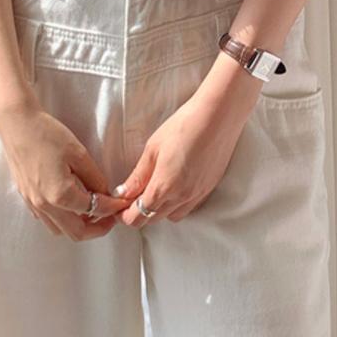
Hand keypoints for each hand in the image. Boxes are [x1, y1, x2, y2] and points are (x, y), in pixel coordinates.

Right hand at [0, 91, 119, 241]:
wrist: (16, 123)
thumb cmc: (46, 133)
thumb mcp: (78, 153)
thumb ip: (94, 177)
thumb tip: (104, 193)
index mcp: (60, 195)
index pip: (94, 210)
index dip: (112, 208)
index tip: (122, 204)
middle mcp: (45, 205)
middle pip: (76, 233)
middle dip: (97, 228)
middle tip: (110, 217)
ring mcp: (33, 203)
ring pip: (60, 230)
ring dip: (78, 226)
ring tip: (91, 211)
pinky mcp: (26, 197)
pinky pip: (47, 220)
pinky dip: (62, 219)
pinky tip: (70, 204)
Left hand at [117, 66, 251, 226]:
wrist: (218, 117)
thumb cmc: (184, 126)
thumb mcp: (153, 148)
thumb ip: (138, 176)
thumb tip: (122, 193)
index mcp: (164, 187)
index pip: (139, 216)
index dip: (124, 216)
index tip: (118, 208)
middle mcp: (181, 197)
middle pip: (154, 219)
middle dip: (139, 212)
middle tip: (131, 197)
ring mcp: (197, 195)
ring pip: (172, 216)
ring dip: (160, 210)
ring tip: (155, 190)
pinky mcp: (209, 190)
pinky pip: (188, 208)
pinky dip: (177, 204)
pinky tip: (175, 186)